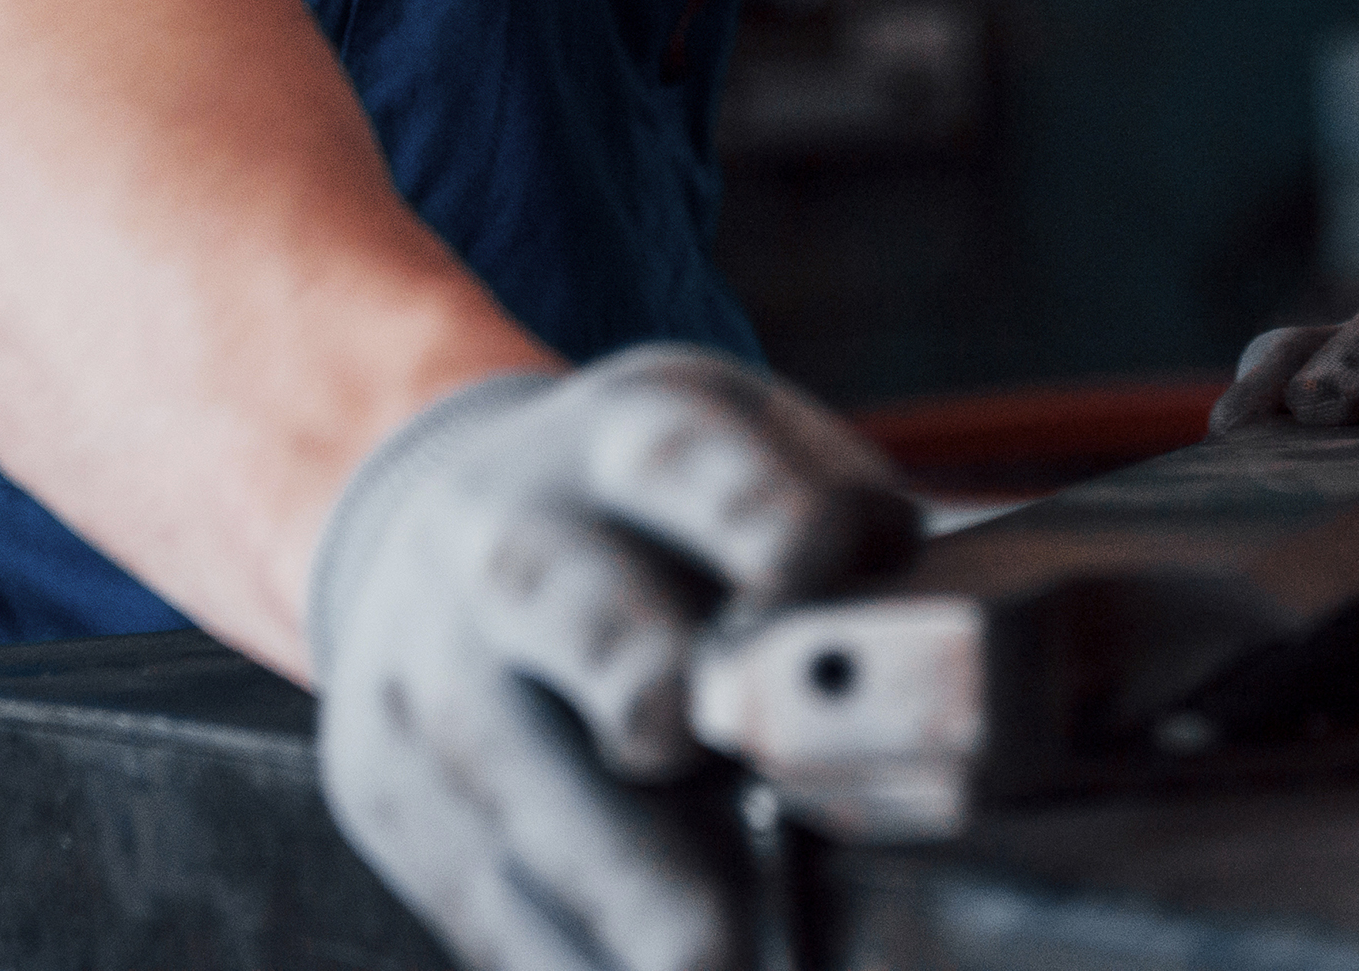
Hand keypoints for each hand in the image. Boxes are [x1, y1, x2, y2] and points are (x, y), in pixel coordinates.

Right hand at [308, 347, 915, 970]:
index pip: (685, 454)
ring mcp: (430, 665)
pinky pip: (475, 895)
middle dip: (629, 669)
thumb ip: (850, 536)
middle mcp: (509, 537)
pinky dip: (567, 958)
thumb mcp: (746, 469)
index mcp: (625, 439)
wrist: (439, 532)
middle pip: (557, 596)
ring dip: (614, 883)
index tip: (814, 565)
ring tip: (715, 962)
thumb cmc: (660, 528)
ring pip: (504, 775)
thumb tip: (971, 615)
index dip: (750, 505)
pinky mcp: (386, 792)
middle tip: (692, 746)